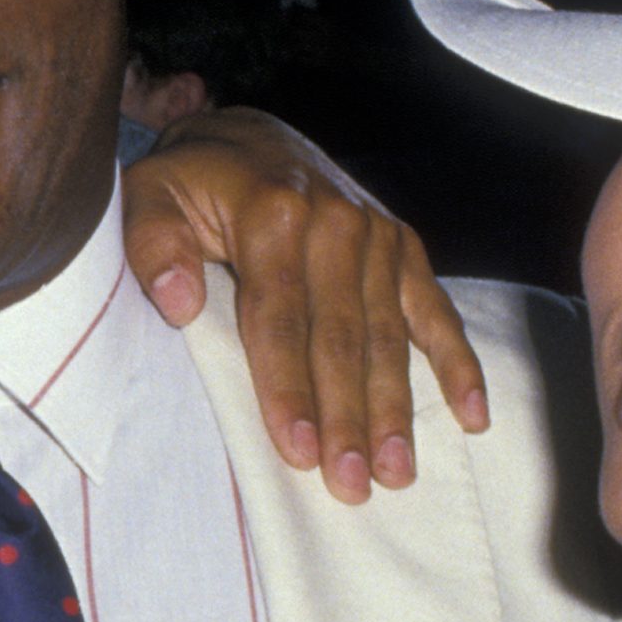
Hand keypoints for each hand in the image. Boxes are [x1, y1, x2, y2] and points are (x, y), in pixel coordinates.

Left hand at [121, 109, 489, 502]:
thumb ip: (154, 247)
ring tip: (398, 472)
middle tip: (353, 484)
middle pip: (343, 338)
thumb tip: (179, 303)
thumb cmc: (191, 186)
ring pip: (389, 336)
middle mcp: (335, 222)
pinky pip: (436, 311)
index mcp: (273, 213)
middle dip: (349, 417)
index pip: (281, 318)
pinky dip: (459, 364)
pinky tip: (472, 416)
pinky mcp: (403, 246)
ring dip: (398, 408)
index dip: (289, 389)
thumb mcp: (148, 199)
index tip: (298, 451)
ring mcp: (377, 235)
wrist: (247, 136)